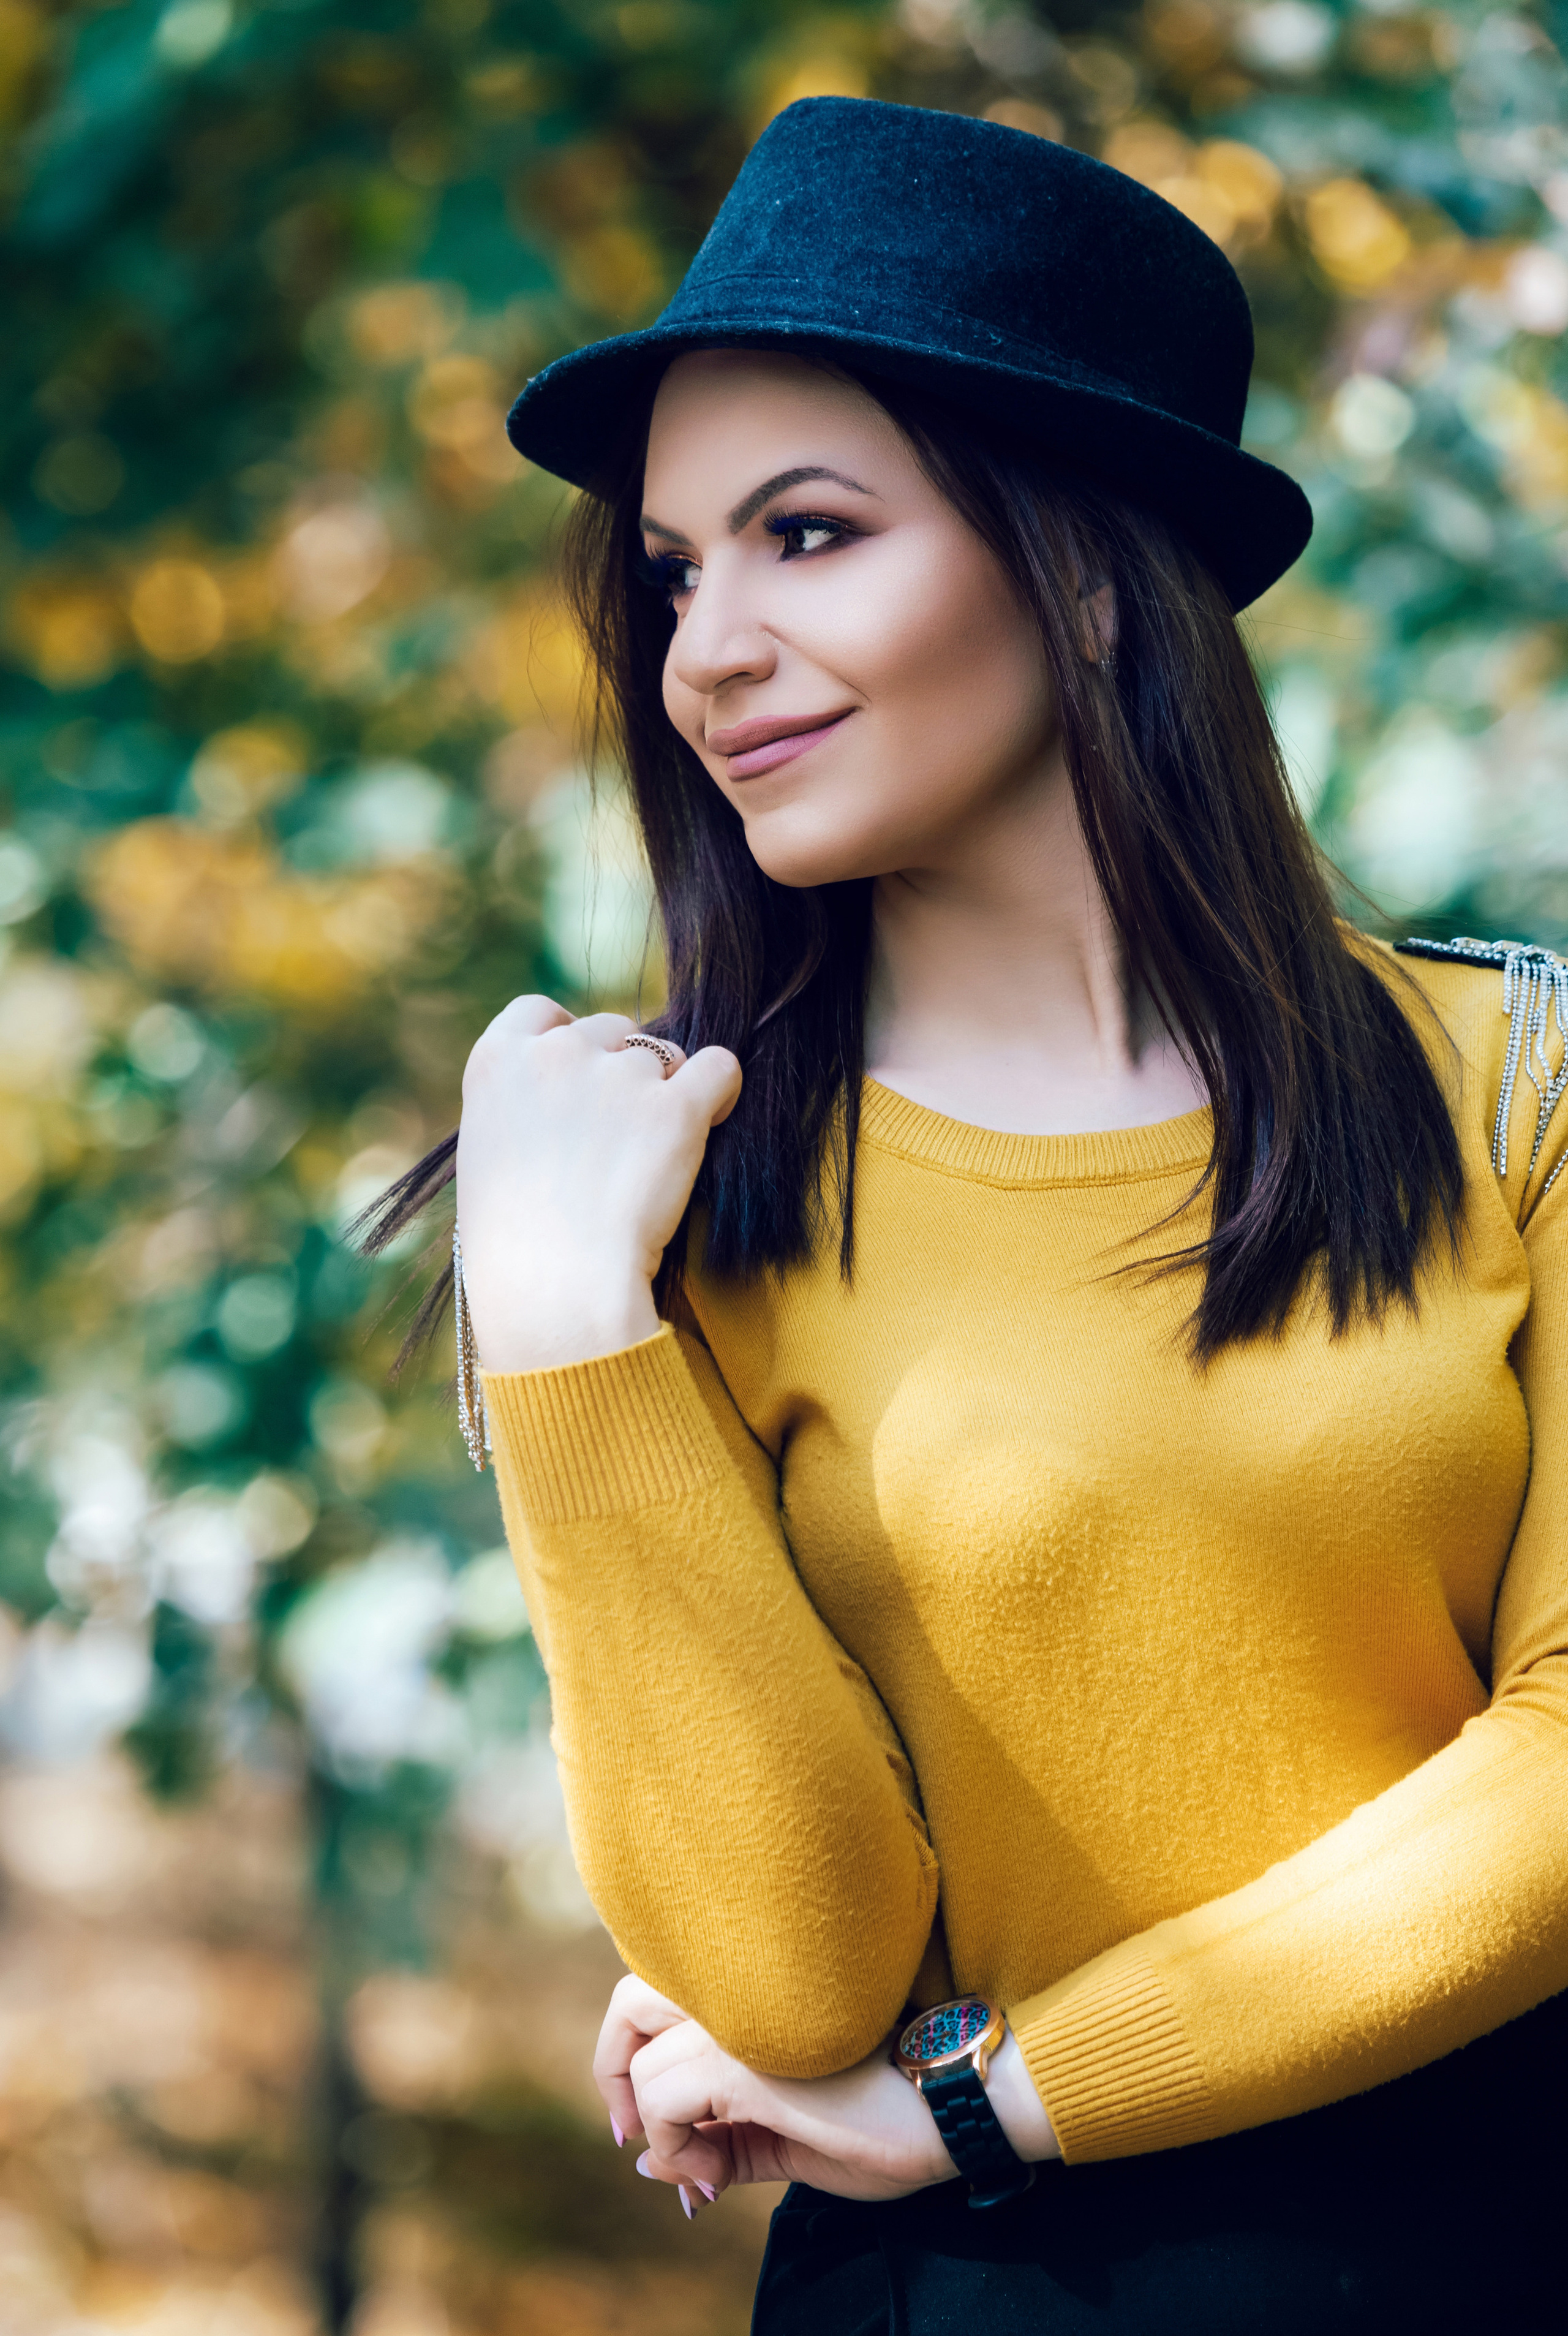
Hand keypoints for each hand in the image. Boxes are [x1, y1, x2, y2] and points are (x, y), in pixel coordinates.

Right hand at [455, 997, 741, 1372]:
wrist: (554, 1288)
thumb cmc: (516, 1245)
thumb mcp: (491, 1159)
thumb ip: (524, 1110)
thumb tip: (570, 1102)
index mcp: (495, 1063)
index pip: (539, 1012)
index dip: (569, 1037)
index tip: (582, 1074)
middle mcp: (556, 1054)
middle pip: (609, 1030)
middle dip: (621, 1071)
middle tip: (621, 1138)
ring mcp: (617, 1075)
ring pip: (663, 1055)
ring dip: (666, 1093)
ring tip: (651, 1159)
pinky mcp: (675, 1106)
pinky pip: (719, 1067)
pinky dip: (720, 1090)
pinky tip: (711, 1120)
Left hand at [594, 1975, 956, 2208]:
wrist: (952, 2105)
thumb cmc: (883, 2116)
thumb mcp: (783, 2139)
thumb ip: (716, 2143)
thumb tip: (644, 2161)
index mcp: (750, 1995)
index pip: (654, 2000)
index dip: (631, 2065)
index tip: (647, 2133)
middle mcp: (736, 1993)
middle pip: (630, 2005)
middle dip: (615, 2075)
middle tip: (637, 2139)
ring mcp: (738, 2021)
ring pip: (640, 2063)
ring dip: (659, 2130)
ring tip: (710, 2173)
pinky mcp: (741, 2060)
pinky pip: (661, 2100)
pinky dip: (676, 2148)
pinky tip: (719, 2180)